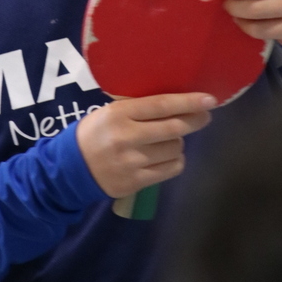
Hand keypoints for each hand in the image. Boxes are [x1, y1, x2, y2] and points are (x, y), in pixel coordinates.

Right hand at [76, 92, 215, 198]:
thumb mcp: (111, 111)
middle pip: (173, 128)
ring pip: (174, 149)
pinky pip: (170, 169)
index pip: (161, 105)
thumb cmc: (97, 131)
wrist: (72, 167)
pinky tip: (167, 156)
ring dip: (179, 143)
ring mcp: (132, 162)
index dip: (188, 102)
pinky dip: (175, 160)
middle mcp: (126, 137)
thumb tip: (178, 102)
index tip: (209, 99)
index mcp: (119, 113)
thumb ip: (140, 107)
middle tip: (205, 116)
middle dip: (194, 120)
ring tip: (170, 140)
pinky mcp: (137, 182)